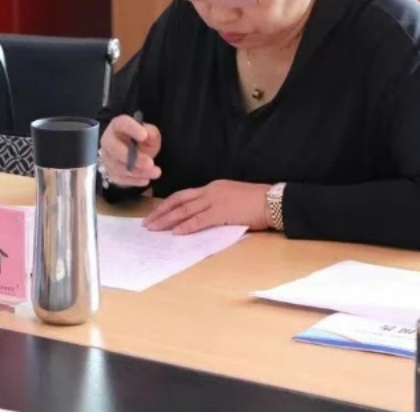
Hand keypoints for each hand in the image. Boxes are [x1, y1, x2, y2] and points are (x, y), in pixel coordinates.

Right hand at [99, 114, 161, 186]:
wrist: (134, 155)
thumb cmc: (141, 141)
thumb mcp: (150, 134)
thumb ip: (151, 133)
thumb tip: (147, 135)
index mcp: (118, 126)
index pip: (121, 124)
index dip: (132, 129)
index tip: (144, 135)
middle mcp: (108, 140)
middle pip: (114, 148)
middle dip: (134, 158)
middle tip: (150, 163)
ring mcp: (107, 158)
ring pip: (118, 167)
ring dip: (138, 172)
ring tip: (155, 172)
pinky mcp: (110, 172)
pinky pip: (119, 178)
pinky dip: (134, 181)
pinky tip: (146, 180)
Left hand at [144, 180, 271, 234]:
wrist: (272, 200)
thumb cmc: (255, 201)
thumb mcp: (231, 198)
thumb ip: (216, 205)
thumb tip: (201, 218)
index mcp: (212, 187)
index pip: (184, 195)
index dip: (168, 205)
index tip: (156, 214)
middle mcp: (210, 191)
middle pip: (179, 200)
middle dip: (161, 212)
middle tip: (148, 223)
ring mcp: (215, 200)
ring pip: (185, 210)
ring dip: (168, 220)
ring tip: (155, 228)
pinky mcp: (222, 211)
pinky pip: (200, 220)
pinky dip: (187, 226)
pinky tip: (176, 232)